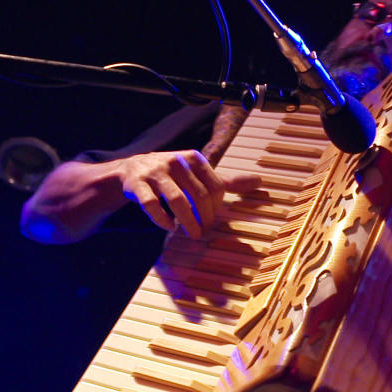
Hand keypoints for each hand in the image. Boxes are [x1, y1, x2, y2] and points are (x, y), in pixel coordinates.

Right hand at [117, 150, 259, 237]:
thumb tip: (259, 182)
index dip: (216, 207)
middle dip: (204, 217)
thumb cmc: (173, 175)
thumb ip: (227, 181)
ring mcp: (156, 172)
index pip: (215, 186)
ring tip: (191, 233)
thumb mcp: (199, 174)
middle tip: (203, 232)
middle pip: (199, 195)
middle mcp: (176, 162)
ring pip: (177, 200)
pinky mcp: (138, 184)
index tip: (212, 220)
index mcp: (194, 159)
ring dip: (187, 221)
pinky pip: (151, 204)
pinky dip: (161, 219)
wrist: (132, 169)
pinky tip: (169, 227)